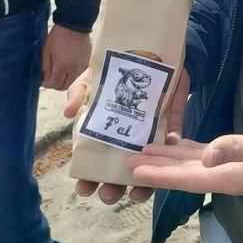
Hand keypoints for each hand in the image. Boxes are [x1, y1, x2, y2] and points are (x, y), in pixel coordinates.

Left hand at [41, 25, 90, 90]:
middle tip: (51, 78)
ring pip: (73, 81)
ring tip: (60, 73)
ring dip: (65, 80)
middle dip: (56, 84)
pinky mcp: (87, 61)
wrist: (74, 23)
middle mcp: (74, 68)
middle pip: (65, 86)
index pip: (55, 84)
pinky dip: (73, 74)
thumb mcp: (47, 50)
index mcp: (63, 65)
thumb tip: (46, 79)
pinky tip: (69, 68)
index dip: (47, 84)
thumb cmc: (58, 36)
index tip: (43, 81)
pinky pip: (80, 73)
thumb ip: (45, 66)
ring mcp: (82, 65)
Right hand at [64, 67, 190, 204]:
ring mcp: (151, 135)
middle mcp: (127, 140)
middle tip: (108, 194)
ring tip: (135, 194)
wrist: (149, 49)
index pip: (94, 164)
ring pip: (147, 167)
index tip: (84, 188)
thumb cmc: (116, 68)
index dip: (88, 179)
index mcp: (105, 133)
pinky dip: (171, 154)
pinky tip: (164, 164)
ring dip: (142, 184)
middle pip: (119, 173)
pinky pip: (174, 145)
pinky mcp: (172, 125)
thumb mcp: (93, 76)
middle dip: (112, 189)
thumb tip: (69, 112)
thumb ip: (79, 91)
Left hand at [127, 121, 242, 195]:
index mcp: (229, 178)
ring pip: (192, 163)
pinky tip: (177, 143)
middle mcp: (225, 176)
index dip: (160, 175)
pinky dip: (188, 149)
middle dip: (157, 167)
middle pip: (183, 173)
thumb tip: (206, 156)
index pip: (186, 179)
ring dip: (169, 158)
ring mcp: (232, 167)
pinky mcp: (238, 154)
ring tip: (145, 150)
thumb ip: (236, 149)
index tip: (134, 170)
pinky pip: (205, 154)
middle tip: (127, 160)